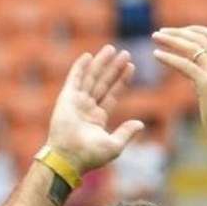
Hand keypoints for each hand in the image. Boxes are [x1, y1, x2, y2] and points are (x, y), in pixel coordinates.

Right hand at [47, 44, 144, 173]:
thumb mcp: (114, 145)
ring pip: (91, 78)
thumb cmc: (90, 155)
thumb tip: (140, 124)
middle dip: (114, 68)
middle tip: (125, 53)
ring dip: (101, 63)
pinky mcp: (66, 98)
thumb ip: (126, 132)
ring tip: (111, 49)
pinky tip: (88, 56)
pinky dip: (80, 67)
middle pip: (103, 83)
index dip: (121, 81)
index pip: (112, 94)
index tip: (131, 67)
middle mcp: (87, 108)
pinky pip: (74, 79)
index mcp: (97, 118)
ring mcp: (76, 102)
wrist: (69, 157)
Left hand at [152, 26, 206, 155]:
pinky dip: (169, 57)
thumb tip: (191, 73)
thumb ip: (204, 79)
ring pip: (192, 47)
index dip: (192, 30)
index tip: (174, 32)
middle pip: (200, 37)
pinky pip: (185, 65)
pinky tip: (156, 55)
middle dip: (177, 32)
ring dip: (171, 40)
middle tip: (158, 33)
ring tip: (155, 38)